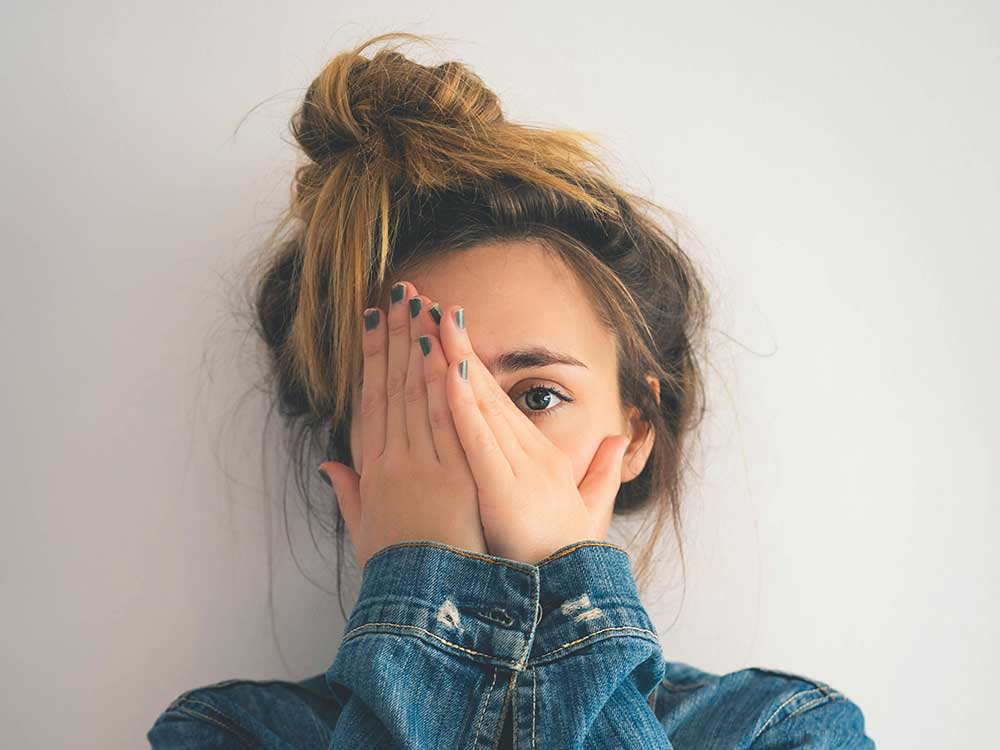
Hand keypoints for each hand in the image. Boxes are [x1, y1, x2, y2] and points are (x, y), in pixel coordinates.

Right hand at [318, 281, 487, 569]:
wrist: (423, 605)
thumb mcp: (366, 533)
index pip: (372, 401)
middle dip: (395, 336)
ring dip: (418, 348)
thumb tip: (330, 465)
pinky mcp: (449, 479)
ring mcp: (420, 468)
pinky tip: (443, 354)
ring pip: (416, 398)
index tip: (374, 320)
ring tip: (420, 304)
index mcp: (374, 472)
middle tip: (399, 290)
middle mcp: (392, 462)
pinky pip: (445, 427)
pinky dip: (443, 389)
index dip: (372, 358)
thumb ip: (349, 495)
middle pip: (392, 387)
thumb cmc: (400, 572)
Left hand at [435, 304, 631, 564]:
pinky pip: (477, 438)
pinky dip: (462, 403)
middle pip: (481, 388)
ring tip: (429, 316)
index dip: (466, 359)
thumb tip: (623, 439)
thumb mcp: (588, 510)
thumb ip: (602, 472)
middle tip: (422, 300)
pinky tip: (446, 372)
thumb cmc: (565, 559)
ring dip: (451, 357)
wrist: (572, 602)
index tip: (442, 326)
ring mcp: (516, 468)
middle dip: (451, 342)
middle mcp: (526, 453)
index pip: (493, 398)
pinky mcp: (504, 489)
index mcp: (534, 456)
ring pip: (478, 402)